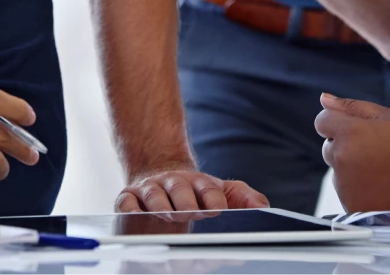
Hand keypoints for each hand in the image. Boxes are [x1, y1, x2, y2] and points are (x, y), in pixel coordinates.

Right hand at [116, 164, 268, 212]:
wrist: (159, 173)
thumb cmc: (194, 191)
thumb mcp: (220, 191)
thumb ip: (242, 198)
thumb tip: (263, 207)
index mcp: (198, 183)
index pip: (208, 189)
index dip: (213, 198)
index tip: (219, 210)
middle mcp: (174, 184)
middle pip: (179, 189)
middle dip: (185, 201)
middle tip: (191, 212)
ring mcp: (151, 190)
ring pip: (154, 195)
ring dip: (160, 205)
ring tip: (169, 216)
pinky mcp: (129, 198)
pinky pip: (126, 202)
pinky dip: (129, 207)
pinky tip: (134, 214)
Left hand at [314, 93, 389, 211]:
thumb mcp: (387, 117)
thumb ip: (351, 106)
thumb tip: (324, 99)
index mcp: (349, 134)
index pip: (322, 121)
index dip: (339, 123)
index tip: (358, 130)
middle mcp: (342, 160)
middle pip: (329, 147)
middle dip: (346, 146)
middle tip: (377, 152)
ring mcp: (345, 186)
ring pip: (338, 172)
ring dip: (352, 169)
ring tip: (383, 171)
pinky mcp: (351, 206)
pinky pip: (346, 193)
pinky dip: (358, 190)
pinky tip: (382, 187)